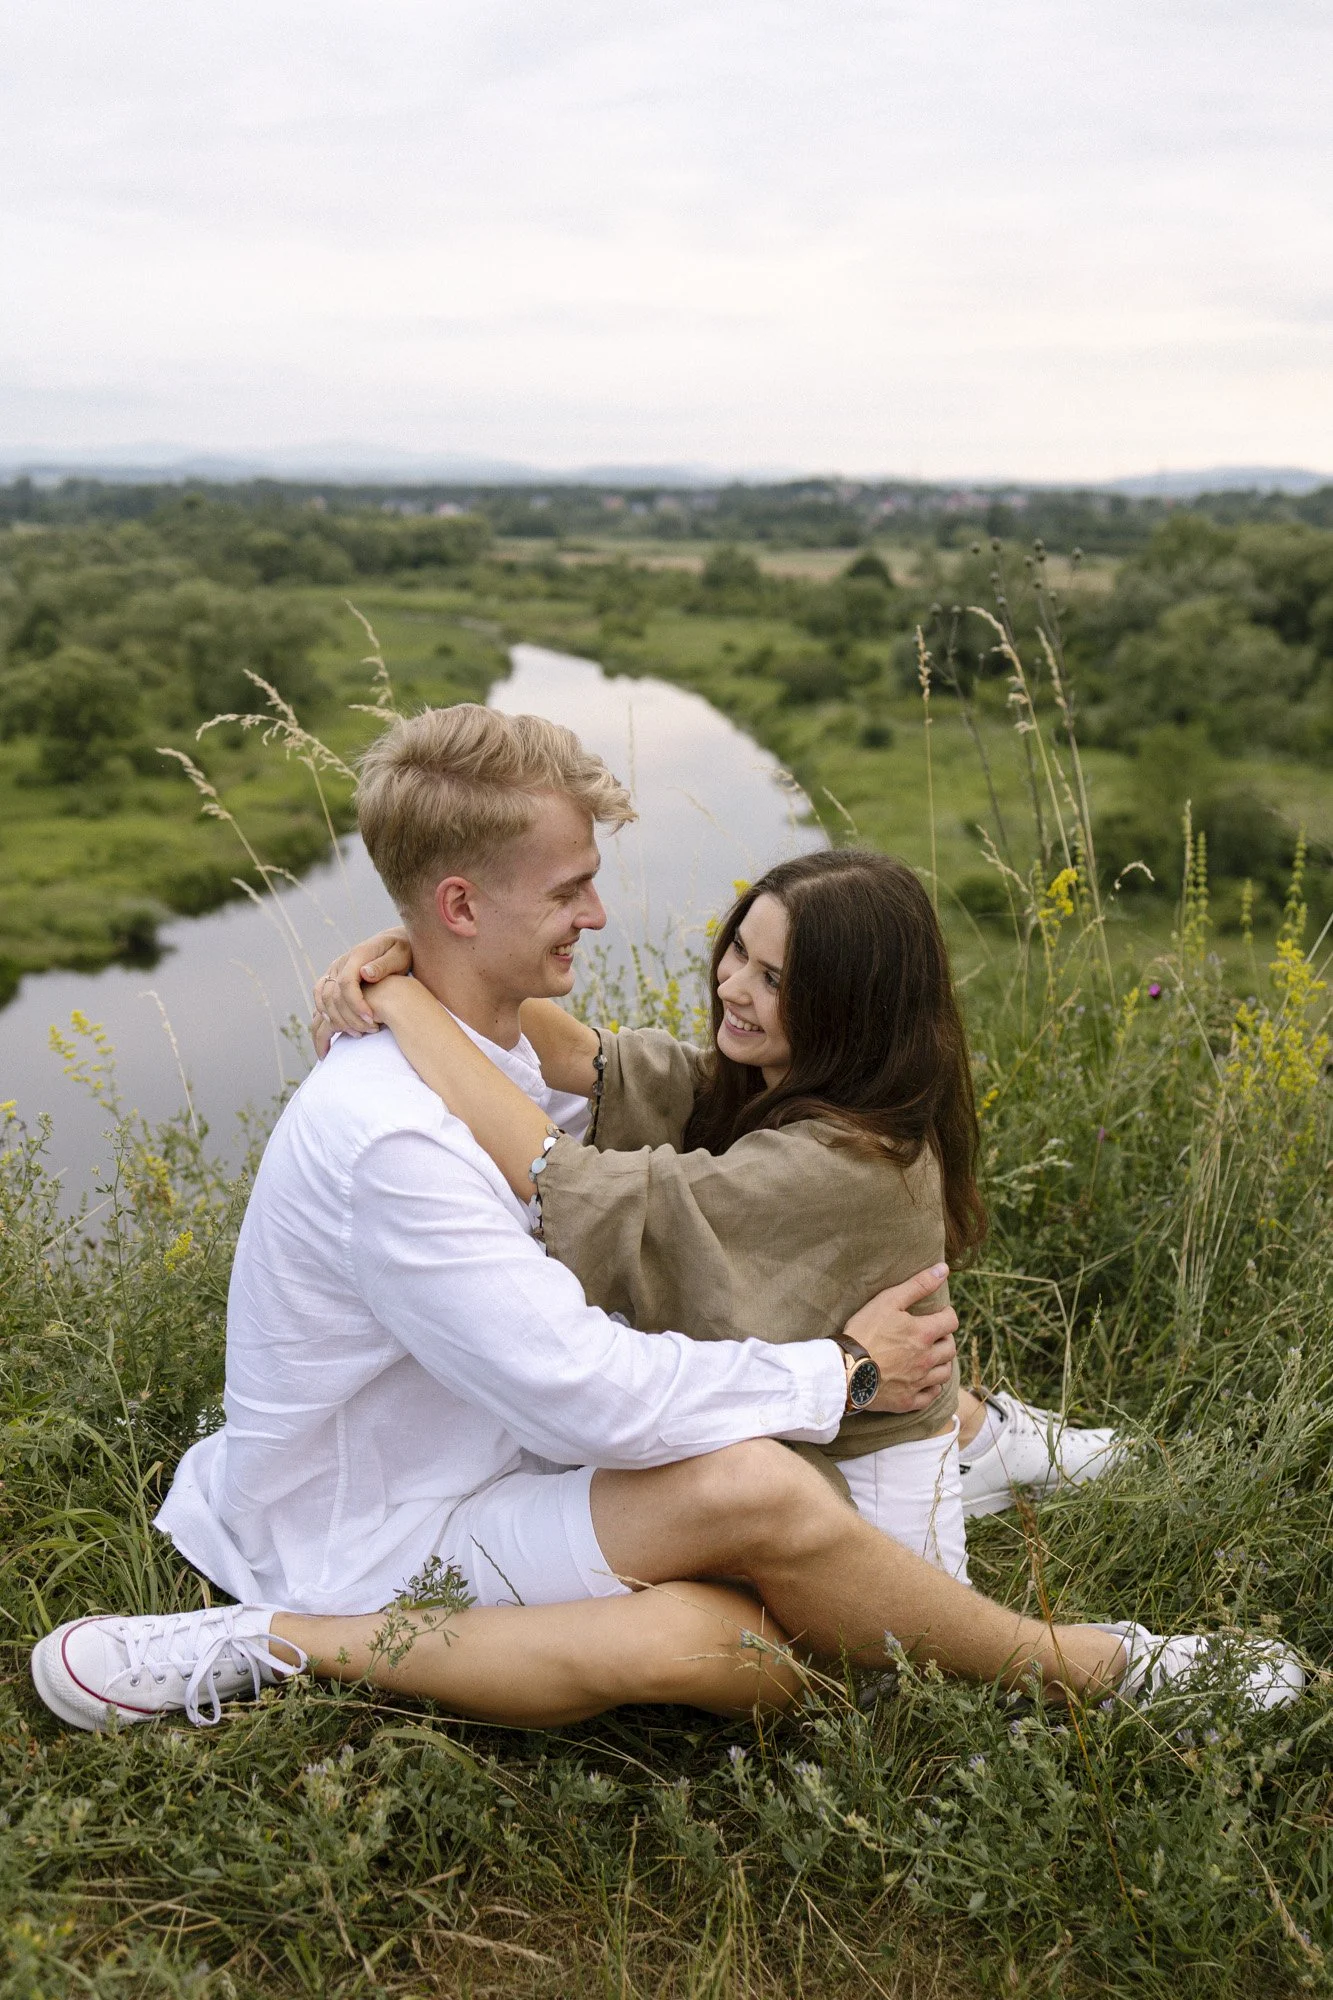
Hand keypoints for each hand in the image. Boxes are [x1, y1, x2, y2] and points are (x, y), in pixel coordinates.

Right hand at [311, 929, 411, 1057]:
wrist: (395, 943)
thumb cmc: (403, 950)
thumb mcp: (400, 955)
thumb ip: (384, 964)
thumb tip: (365, 973)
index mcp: (358, 955)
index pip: (346, 982)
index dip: (356, 1004)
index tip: (372, 1020)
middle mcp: (341, 962)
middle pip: (333, 995)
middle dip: (349, 1017)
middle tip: (371, 1030)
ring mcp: (334, 970)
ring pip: (323, 999)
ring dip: (337, 1020)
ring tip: (359, 1033)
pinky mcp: (332, 978)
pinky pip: (320, 997)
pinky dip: (325, 1014)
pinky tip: (339, 1028)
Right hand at [841, 1264, 957, 1414]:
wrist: (844, 1370)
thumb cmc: (864, 1332)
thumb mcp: (888, 1301)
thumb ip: (918, 1285)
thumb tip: (944, 1269)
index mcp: (924, 1333)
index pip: (951, 1321)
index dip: (946, 1315)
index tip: (936, 1314)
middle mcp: (927, 1359)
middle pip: (950, 1348)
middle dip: (944, 1338)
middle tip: (931, 1335)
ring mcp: (919, 1382)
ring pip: (945, 1373)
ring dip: (942, 1363)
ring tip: (930, 1357)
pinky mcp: (908, 1401)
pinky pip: (931, 1396)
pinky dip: (932, 1387)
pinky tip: (923, 1380)